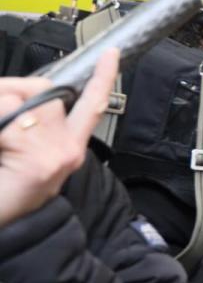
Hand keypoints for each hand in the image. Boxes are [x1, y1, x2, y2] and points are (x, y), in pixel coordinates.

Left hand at [0, 49, 119, 226]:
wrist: (1, 228)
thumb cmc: (4, 195)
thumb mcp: (20, 154)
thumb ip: (29, 124)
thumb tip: (19, 102)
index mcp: (68, 147)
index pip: (90, 104)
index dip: (103, 77)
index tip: (111, 54)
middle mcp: (68, 148)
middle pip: (42, 90)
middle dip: (7, 94)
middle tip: (0, 129)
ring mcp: (56, 153)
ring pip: (17, 100)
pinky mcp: (38, 159)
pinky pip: (7, 116)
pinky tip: (0, 147)